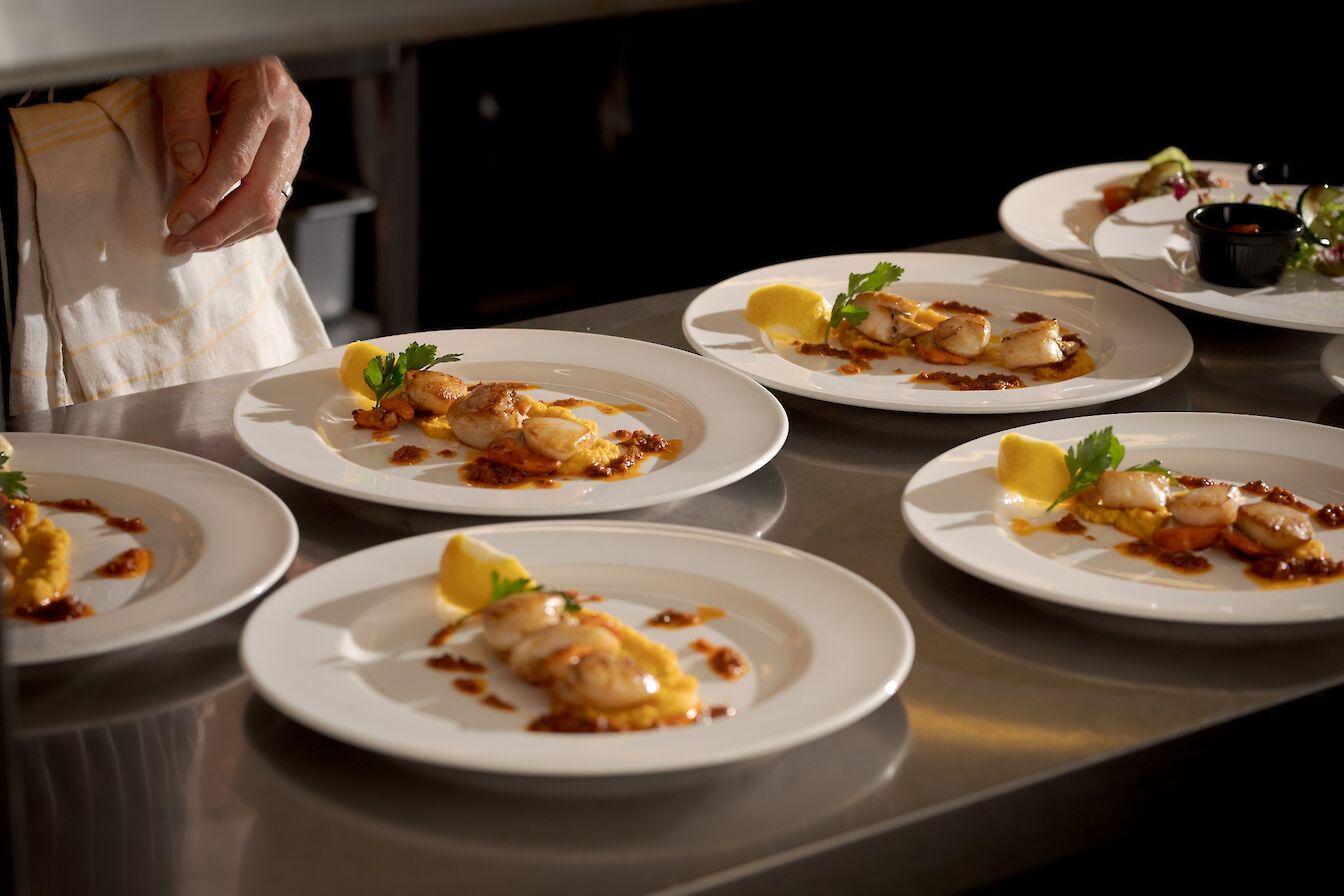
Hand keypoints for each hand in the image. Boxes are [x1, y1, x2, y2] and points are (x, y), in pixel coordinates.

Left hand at [152, 57, 309, 255]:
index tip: (176, 220)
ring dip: (232, 230)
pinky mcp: (293, 150)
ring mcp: (297, 137)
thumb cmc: (204, 51)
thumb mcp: (181, 72)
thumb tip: (191, 169)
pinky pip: (275, 197)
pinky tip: (220, 225)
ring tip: (196, 240)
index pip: (236, 162)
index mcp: (266, 92)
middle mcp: (291, 118)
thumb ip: (184, 118)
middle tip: (183, 242)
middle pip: (261, 193)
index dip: (204, 198)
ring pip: (273, 203)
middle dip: (219, 226)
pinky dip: (246, 219)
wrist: (233, 45)